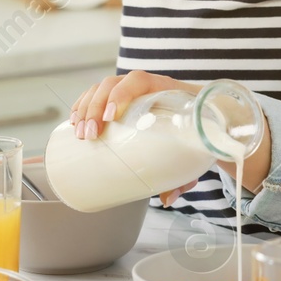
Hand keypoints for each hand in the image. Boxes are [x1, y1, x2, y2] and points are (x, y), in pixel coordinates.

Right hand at [69, 71, 196, 204]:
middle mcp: (146, 86)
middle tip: (89, 135)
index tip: (110, 116)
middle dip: (94, 108)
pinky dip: (83, 105)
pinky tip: (75, 120)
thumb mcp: (193, 150)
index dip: (120, 94)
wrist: (205, 117)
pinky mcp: (121, 99)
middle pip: (112, 85)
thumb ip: (184, 175)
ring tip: (80, 133)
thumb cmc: (197, 130)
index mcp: (166, 90)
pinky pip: (97, 94)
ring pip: (101, 89)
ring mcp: (132, 90)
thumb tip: (166, 199)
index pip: (138, 81)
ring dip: (85, 108)